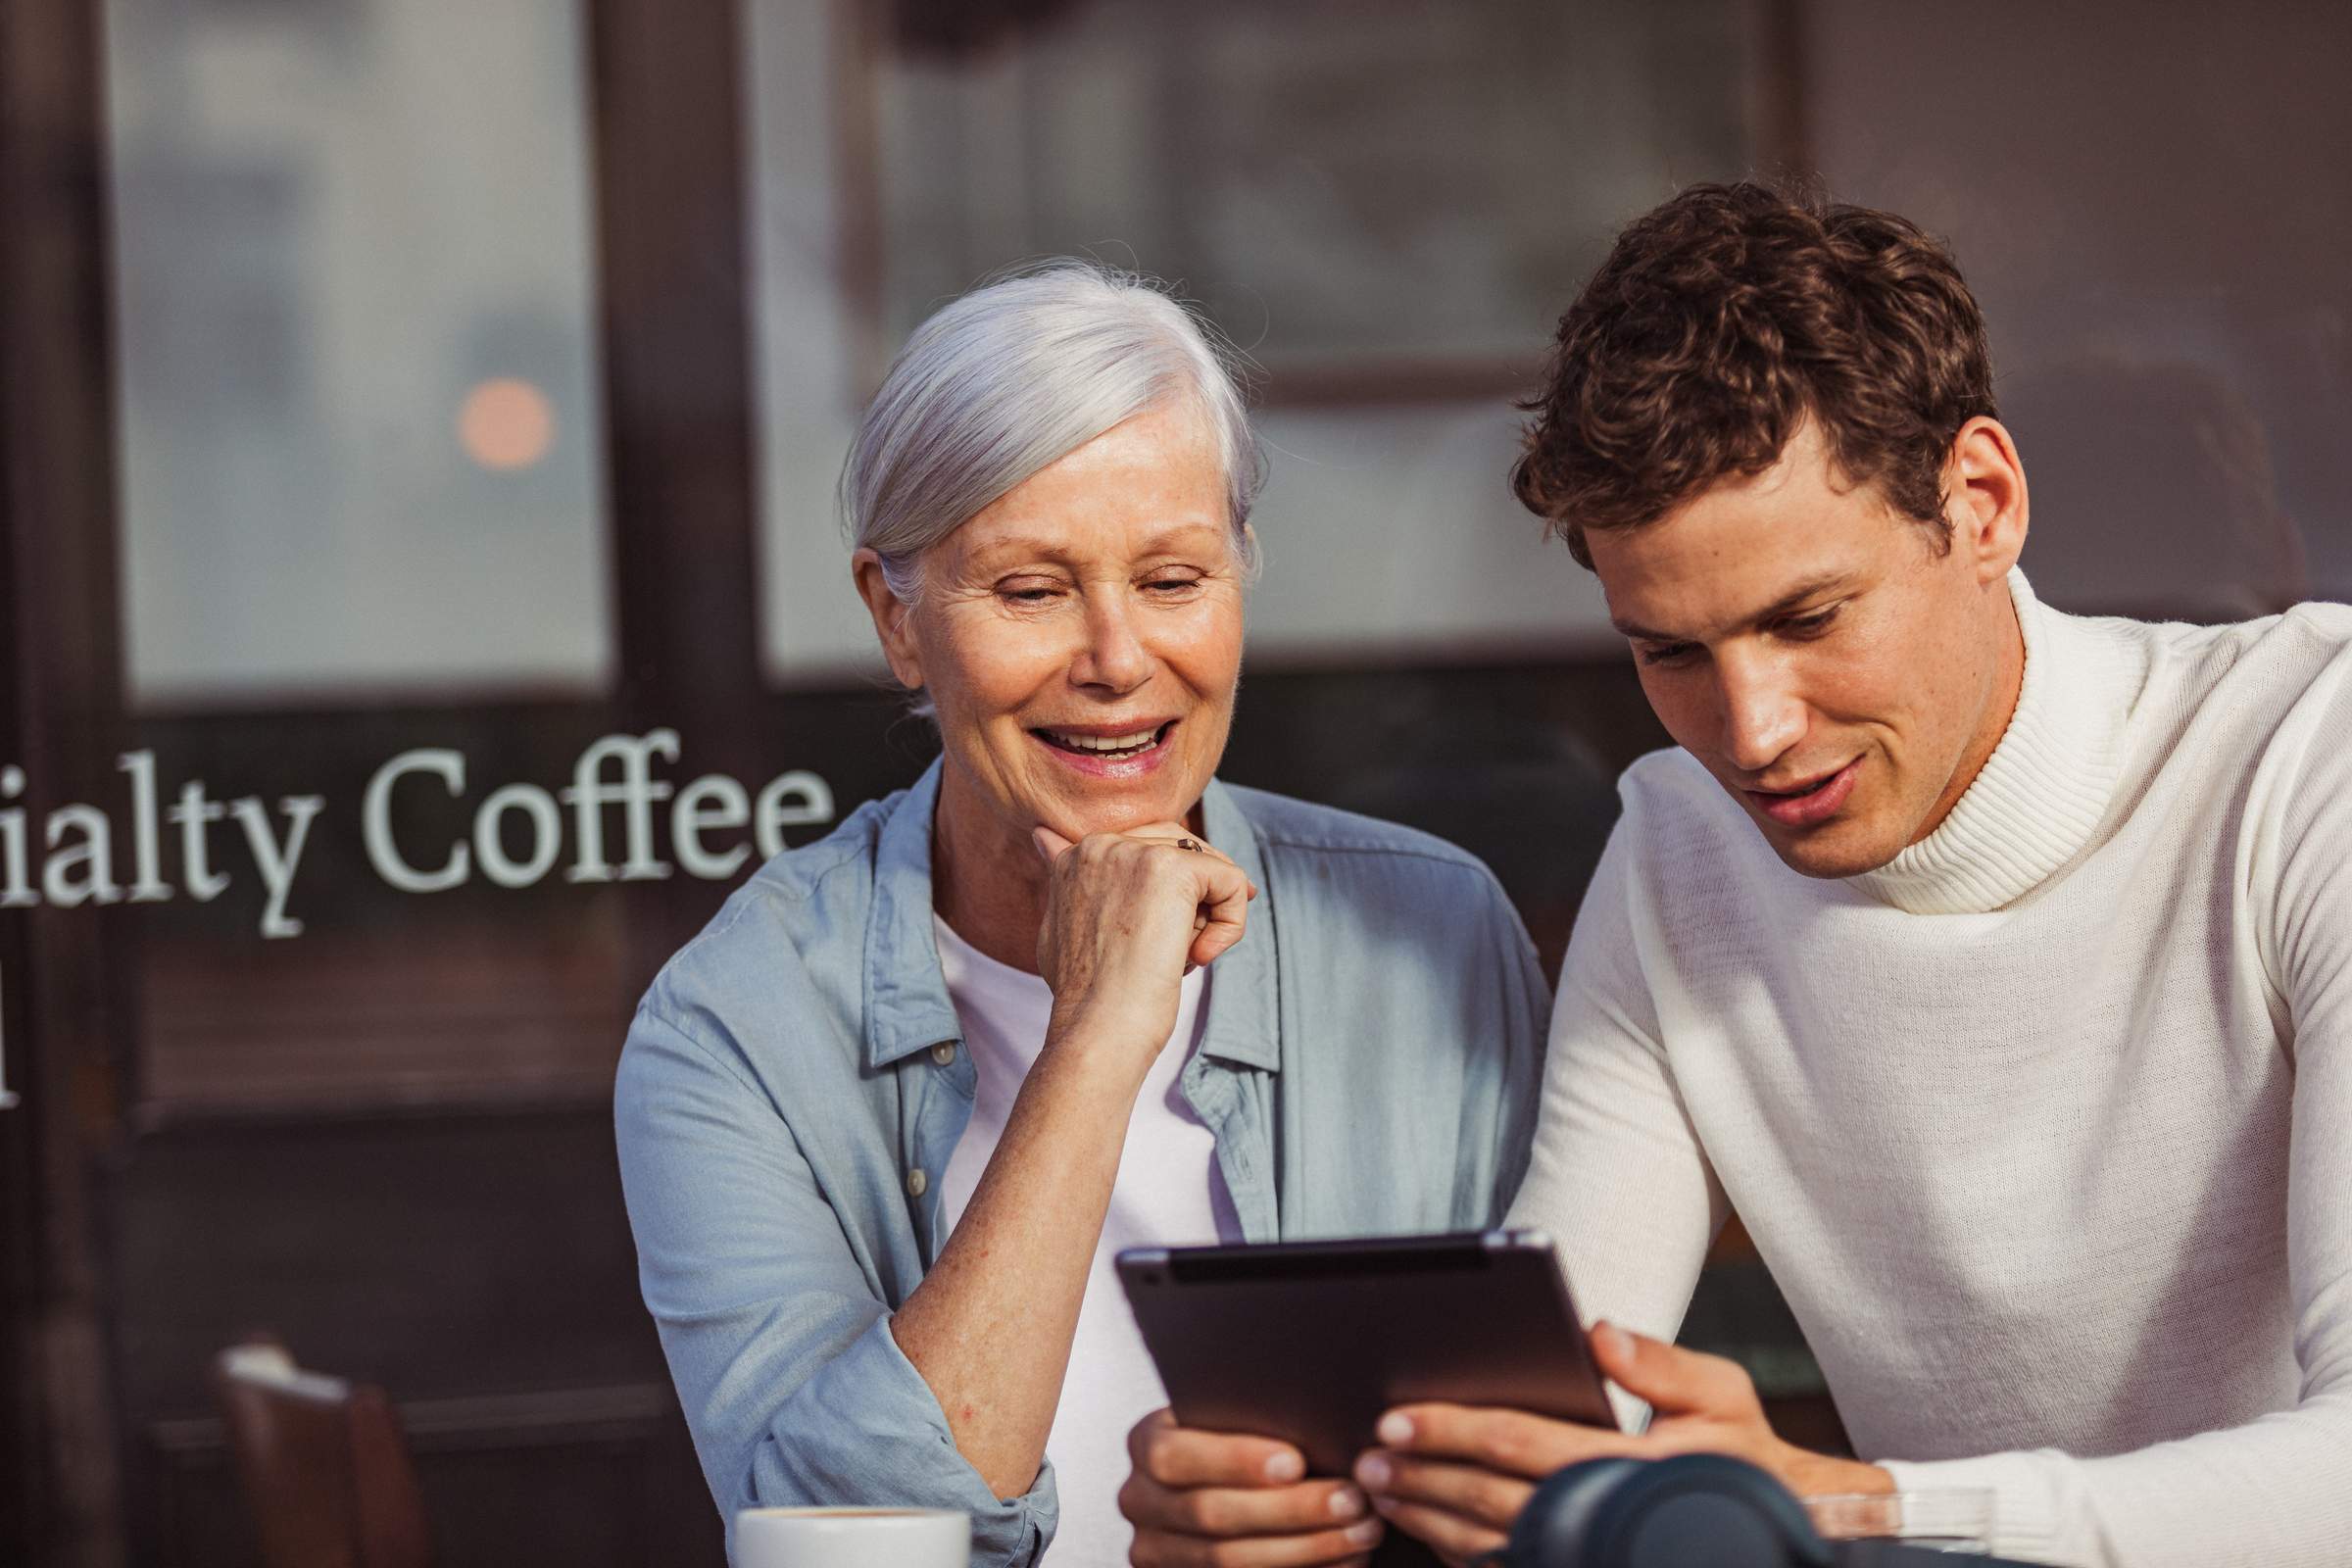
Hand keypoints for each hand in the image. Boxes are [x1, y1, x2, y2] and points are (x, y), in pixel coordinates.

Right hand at [1031, 823, 1255, 1056]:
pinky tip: (1201, 957)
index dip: (1171, 893)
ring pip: (1209, 868)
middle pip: (1182, 849)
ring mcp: (1136, 853)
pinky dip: (1231, 924)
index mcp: (1077, 856)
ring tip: (1183, 957)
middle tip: (1187, 948)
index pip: (1148, 850)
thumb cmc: (1084, 995)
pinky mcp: (1173, 869)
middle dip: (1195, 900)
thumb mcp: (1059, 927)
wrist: (1097, 1028)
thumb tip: (1042, 837)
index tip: (1174, 930)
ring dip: (1208, 918)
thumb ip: (1065, 883)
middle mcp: (1102, 844)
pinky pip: (1231, 881)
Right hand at [1121, 1408, 1385, 1566]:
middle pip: (1211, 1514)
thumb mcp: (1230, 1418)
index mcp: (1146, 1446)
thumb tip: (1318, 1416)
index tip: (1296, 1462)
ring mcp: (1155, 1552)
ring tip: (1361, 1532)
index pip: (1177, 1456)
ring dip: (1306, 1548)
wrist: (1221, 1484)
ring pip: (1228, 1561)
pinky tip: (1344, 1561)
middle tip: (1352, 1500)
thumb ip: (1252, 1416)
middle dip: (1291, 1509)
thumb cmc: (1243, 1441)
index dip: (1235, 1460)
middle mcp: (1140, 1501)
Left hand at [1354, 1322, 1891, 1565]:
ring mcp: (1588, 1555)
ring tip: (1380, 1487)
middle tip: (1366, 1455)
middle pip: (1487, 1497)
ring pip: (1487, 1544)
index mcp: (1627, 1467)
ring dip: (1427, 1516)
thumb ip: (1660, 1363)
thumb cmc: (1742, 1454)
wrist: (1784, 1528)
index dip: (1452, 1428)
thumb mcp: (1722, 1394)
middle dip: (1420, 1474)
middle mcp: (1601, 1519)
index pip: (1520, 1443)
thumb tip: (1595, 1332)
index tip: (1398, 1416)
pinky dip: (1459, 1552)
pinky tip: (1427, 1527)